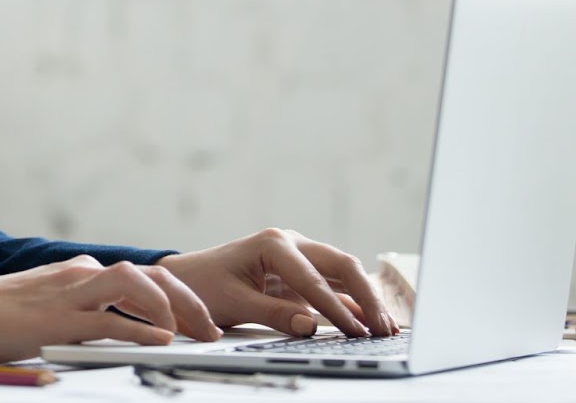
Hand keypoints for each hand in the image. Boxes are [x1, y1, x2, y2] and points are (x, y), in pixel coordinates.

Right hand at [0, 254, 221, 363]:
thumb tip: (124, 336)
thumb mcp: (50, 310)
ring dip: (172, 306)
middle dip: (190, 301)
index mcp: (82, 273)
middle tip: (212, 333)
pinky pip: (109, 317)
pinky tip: (162, 341)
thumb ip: (85, 315)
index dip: (180, 298)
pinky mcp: (58, 316)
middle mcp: (82, 274)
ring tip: (193, 335)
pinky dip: (141, 328)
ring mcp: (71, 292)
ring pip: (135, 283)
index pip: (144, 276)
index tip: (202, 325)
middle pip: (151, 274)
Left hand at [156, 227, 399, 337]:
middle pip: (341, 265)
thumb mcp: (234, 302)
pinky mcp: (302, 274)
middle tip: (384, 328)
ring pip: (343, 273)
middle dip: (366, 296)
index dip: (336, 307)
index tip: (356, 331)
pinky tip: (371, 323)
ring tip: (387, 329)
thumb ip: (274, 314)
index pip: (313, 278)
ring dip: (366, 299)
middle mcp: (292, 243)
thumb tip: (311, 327)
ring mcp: (300, 257)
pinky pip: (335, 287)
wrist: (188, 278)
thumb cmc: (205, 285)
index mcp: (273, 243)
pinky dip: (354, 303)